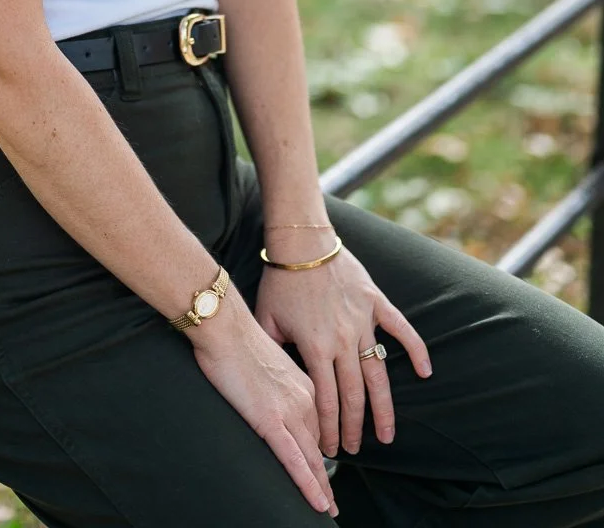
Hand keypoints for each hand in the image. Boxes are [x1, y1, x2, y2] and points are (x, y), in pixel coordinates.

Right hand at [189, 288, 338, 516]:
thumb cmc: (235, 338)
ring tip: (327, 508)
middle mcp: (304, 397)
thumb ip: (273, 380)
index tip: (322, 466)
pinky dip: (308, 485)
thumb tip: (267, 394)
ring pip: (311, 458)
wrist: (224, 326)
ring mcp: (289, 410)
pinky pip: (294, 460)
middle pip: (317, 444)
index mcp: (303, 382)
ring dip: (321, 488)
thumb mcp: (265, 360)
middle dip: (324, 475)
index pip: (316, 424)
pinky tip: (318, 502)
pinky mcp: (270, 420)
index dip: (319, 449)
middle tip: (330, 499)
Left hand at [253, 239, 432, 456]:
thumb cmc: (281, 280)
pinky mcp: (375, 302)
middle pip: (353, 395)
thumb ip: (274, 351)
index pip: (326, 400)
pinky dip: (415, 349)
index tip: (331, 449)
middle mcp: (342, 339)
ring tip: (388, 435)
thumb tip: (276, 382)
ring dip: (383, 407)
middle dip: (354, 427)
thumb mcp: (268, 319)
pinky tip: (426, 372)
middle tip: (354, 450)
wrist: (302, 243)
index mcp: (315, 347)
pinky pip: (400, 328)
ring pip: (378, 373)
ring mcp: (362, 321)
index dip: (329, 428)